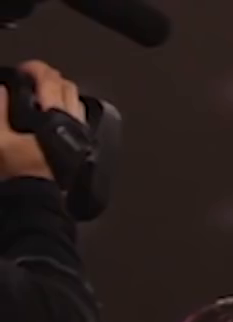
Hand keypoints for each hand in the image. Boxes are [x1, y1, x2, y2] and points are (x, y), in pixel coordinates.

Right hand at [0, 61, 83, 181]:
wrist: (33, 196)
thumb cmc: (17, 169)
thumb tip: (1, 90)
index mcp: (53, 117)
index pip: (50, 81)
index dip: (35, 69)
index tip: (24, 69)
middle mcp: (71, 123)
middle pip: (67, 88)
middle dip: (49, 77)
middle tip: (31, 77)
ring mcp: (78, 135)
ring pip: (75, 102)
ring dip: (60, 92)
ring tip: (41, 92)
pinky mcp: (79, 146)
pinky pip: (78, 118)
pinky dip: (66, 108)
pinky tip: (52, 113)